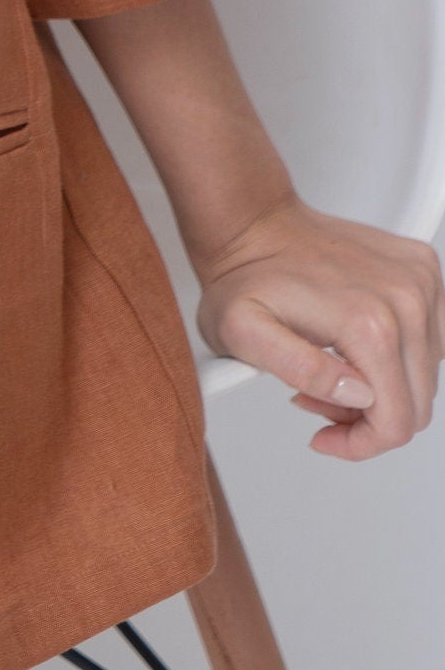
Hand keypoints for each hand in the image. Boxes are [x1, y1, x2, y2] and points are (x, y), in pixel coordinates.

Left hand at [194, 194, 443, 458]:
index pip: (397, 423)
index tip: (325, 434)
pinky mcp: (423, 271)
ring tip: (329, 369)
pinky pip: (430, 340)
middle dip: (367, 418)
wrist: (252, 225)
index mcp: (369, 321)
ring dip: (383, 387)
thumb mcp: (243, 333)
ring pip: (426, 376)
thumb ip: (300, 369)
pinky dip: (398, 355)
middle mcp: (405, 299)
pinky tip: (354, 347)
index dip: (359, 444)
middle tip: (317, 396)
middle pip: (416, 405)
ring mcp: (420, 281)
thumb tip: (355, 394)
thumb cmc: (244, 276)